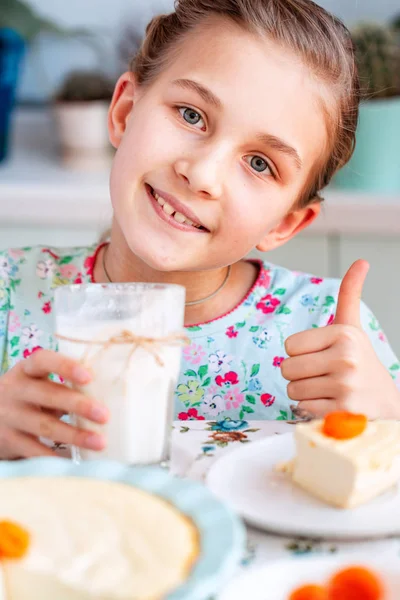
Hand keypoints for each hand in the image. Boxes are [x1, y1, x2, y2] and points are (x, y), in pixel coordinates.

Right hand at [0, 350, 108, 458]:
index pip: (43, 360)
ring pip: (44, 425)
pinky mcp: (6, 440)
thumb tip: (107, 398)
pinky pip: (33, 449)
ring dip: (75, 435)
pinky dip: (55, 456)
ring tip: (99, 442)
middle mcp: (14, 390)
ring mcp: (9, 416)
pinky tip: (74, 460)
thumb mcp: (35, 385)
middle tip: (104, 415)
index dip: (66, 366)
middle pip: (48, 395)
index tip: (89, 377)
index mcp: (26, 370)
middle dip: (79, 405)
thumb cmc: (25, 398)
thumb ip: (61, 388)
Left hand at [281, 260, 399, 418]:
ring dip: (305, 394)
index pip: (289, 346)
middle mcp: (346, 357)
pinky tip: (332, 406)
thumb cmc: (360, 363)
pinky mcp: (341, 411)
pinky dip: (312, 411)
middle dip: (300, 376)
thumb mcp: (353, 328)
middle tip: (323, 377)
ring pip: (293, 390)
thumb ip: (350, 295)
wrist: (386, 404)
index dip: (300, 354)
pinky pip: (303, 409)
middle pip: (287, 368)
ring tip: (329, 391)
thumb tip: (361, 261)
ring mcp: (345, 385)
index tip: (322, 357)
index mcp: (344, 334)